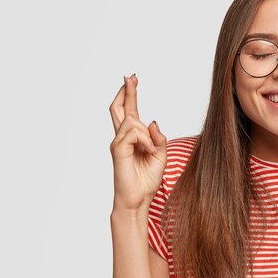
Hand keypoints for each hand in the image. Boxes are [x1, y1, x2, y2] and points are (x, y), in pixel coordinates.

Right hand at [109, 74, 166, 211]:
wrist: (137, 200)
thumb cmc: (146, 181)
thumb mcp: (160, 156)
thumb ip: (159, 138)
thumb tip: (153, 122)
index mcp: (133, 139)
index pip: (129, 111)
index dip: (130, 94)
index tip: (133, 79)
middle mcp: (122, 138)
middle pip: (119, 108)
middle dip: (125, 92)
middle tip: (130, 77)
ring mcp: (118, 143)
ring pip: (133, 121)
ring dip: (147, 133)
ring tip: (152, 150)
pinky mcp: (118, 149)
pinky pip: (133, 133)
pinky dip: (145, 140)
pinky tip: (149, 151)